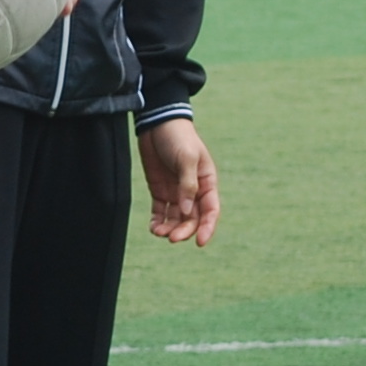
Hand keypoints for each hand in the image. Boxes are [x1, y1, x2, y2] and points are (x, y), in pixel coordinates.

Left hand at [140, 119, 219, 246]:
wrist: (157, 123)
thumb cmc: (178, 137)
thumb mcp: (187, 158)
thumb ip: (188, 184)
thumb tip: (187, 211)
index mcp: (207, 182)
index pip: (211, 210)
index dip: (207, 227)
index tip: (199, 242)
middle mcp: (193, 191)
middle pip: (192, 219)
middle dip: (184, 231)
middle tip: (172, 238)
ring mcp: (176, 192)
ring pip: (176, 219)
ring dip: (170, 229)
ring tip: (159, 233)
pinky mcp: (159, 190)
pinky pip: (160, 212)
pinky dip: (158, 222)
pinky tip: (154, 228)